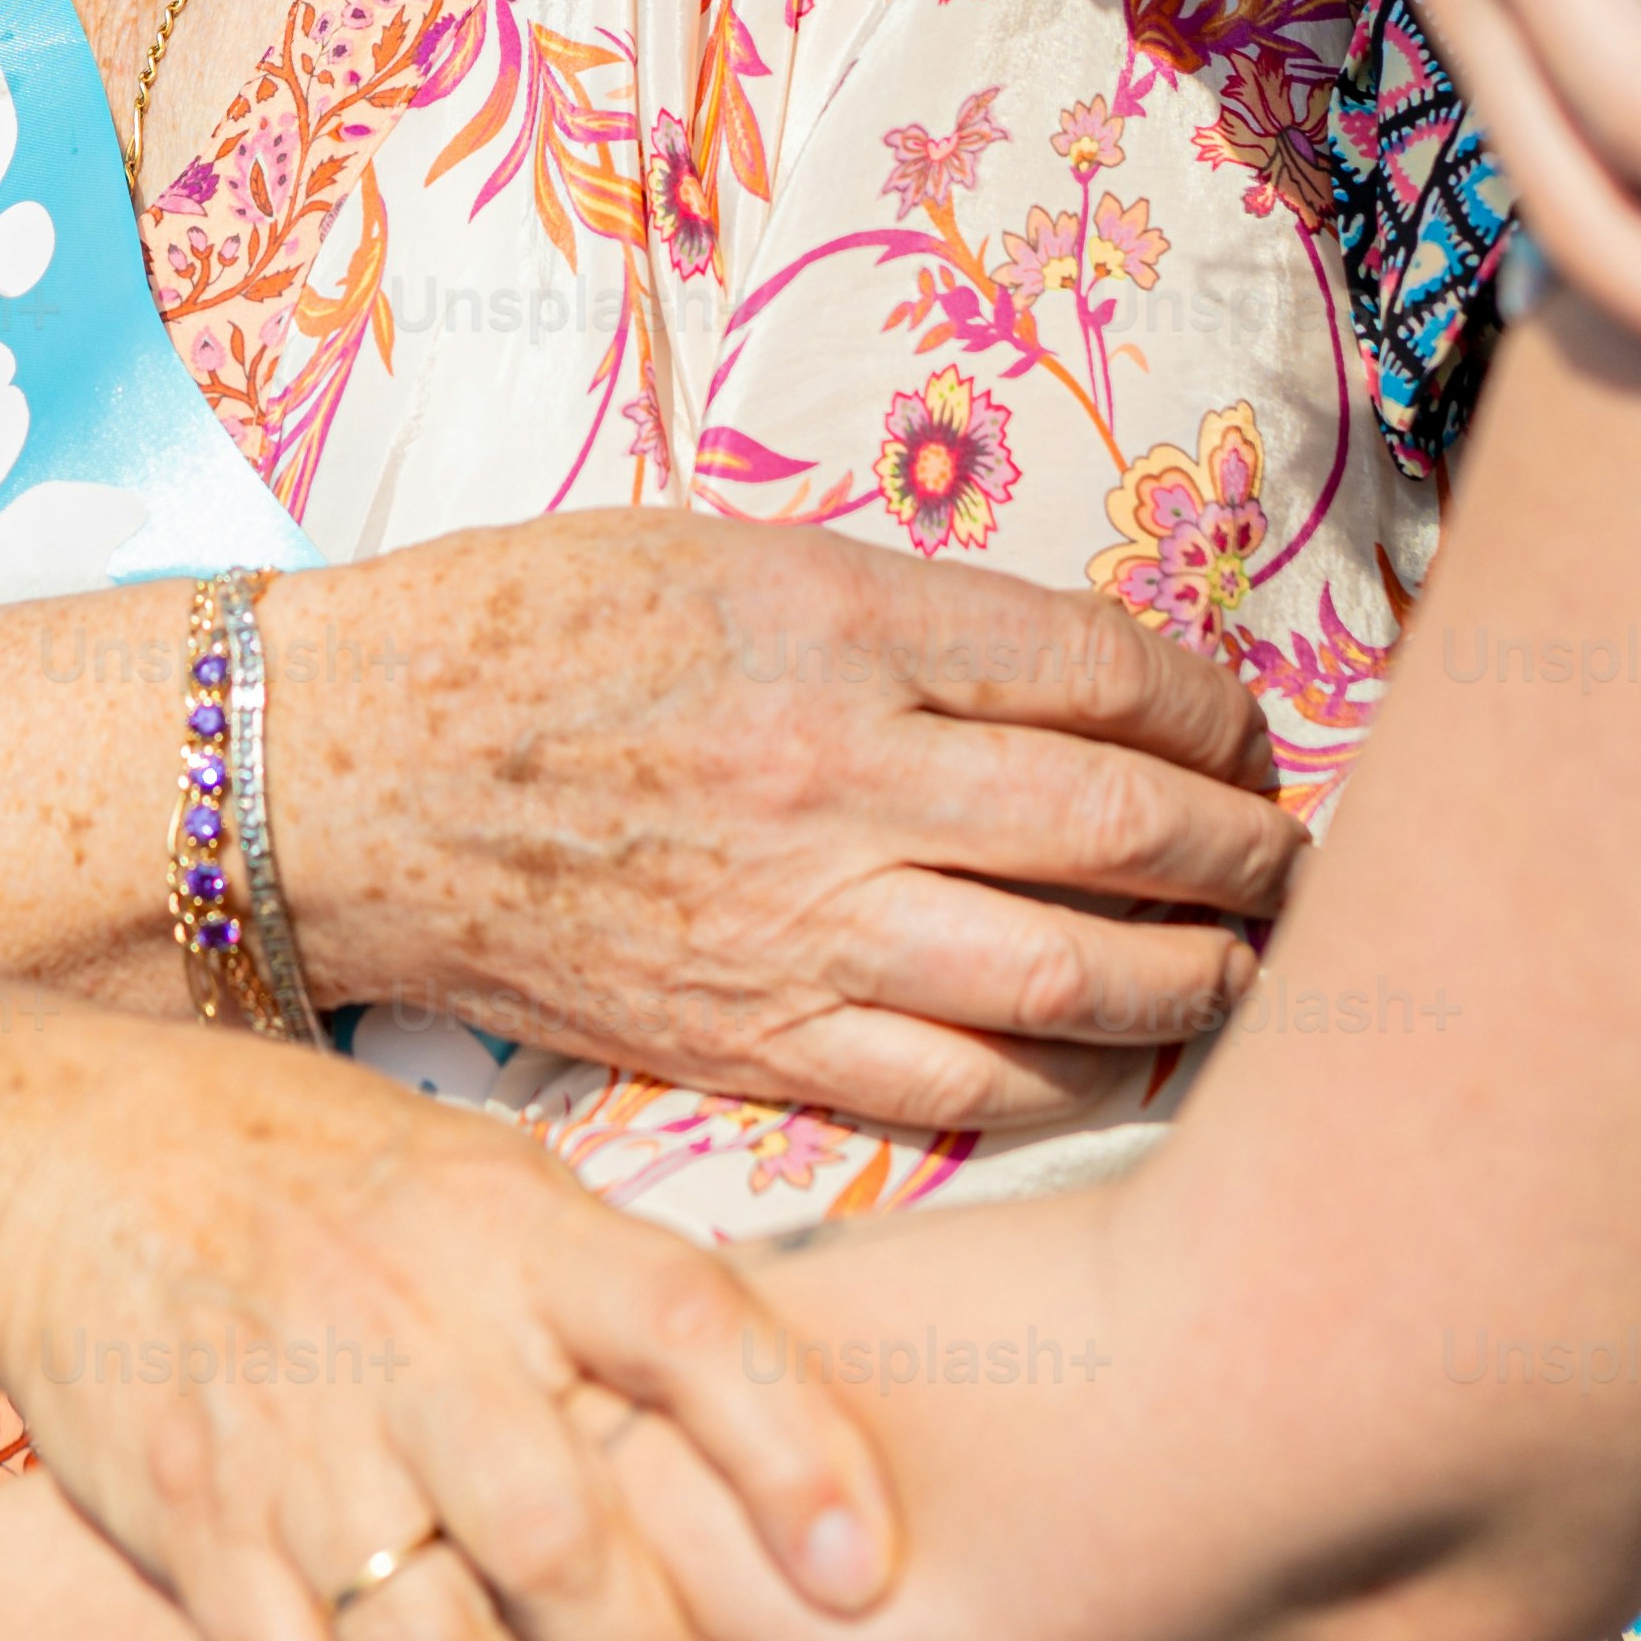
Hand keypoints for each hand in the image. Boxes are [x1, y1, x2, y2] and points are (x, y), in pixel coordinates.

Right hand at [0, 984, 892, 1640]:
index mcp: (512, 1226)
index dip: (791, 1451)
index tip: (861, 1572)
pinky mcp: (196, 1521)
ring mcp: (294, 1434)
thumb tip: (792, 1428)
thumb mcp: (490, 1176)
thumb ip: (616, 1294)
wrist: (78, 1170)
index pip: (684, 1325)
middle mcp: (409, 1327)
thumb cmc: (332, 1185)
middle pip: (562, 1540)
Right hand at [269, 515, 1293, 1132]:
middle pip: (1125, 827)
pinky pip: (961, 1089)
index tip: (1244, 728)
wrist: (346, 776)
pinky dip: (1071, 1081)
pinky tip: (1117, 1060)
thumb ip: (909, 616)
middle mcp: (838, 776)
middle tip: (1295, 856)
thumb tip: (1087, 681)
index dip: (1218, 707)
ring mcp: (797, 925)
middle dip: (1250, 849)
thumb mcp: (729, 551)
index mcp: (840, 625)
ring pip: (1070, 977)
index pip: (1109, 672)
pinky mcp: (750, 1041)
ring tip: (1240, 964)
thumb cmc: (530, 630)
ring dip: (1193, 977)